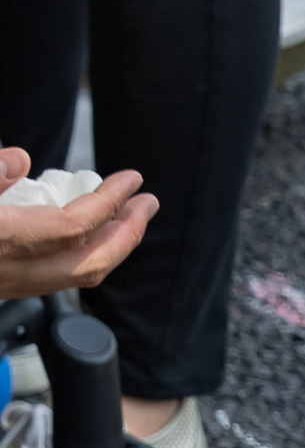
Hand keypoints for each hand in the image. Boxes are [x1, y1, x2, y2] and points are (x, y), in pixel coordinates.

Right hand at [0, 148, 157, 298]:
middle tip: (147, 204)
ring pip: (75, 277)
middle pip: (88, 264)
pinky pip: (57, 278)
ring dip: (110, 247)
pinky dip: (85, 256)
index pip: (72, 226)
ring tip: (128, 217)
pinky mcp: (4, 287)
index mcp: (1, 240)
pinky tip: (90, 237)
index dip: (108, 201)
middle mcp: (9, 271)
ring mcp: (7, 284)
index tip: (130, 180)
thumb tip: (21, 159)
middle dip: (126, 234)